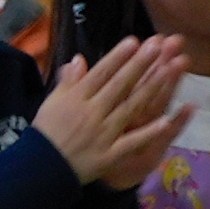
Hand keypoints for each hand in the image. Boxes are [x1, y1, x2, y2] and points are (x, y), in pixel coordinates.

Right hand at [38, 33, 185, 192]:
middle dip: (139, 65)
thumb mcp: (52, 102)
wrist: (40, 168)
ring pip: (130, 108)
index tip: (134, 40)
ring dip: (150, 89)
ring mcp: (103, 134)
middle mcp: (92, 113)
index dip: (118, 57)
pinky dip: (148, 133)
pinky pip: (131, 143)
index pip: (100, 74)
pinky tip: (166, 120)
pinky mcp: (110, 154)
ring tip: (168, 70)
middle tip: (157, 46)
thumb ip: (68, 81)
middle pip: (119, 86)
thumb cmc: (47, 131)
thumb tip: (79, 58)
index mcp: (76, 99)